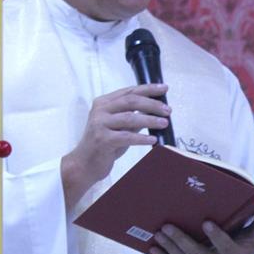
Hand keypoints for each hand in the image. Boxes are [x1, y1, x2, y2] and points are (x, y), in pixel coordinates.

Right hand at [60, 83, 170, 209]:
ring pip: (130, 118)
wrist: (84, 164)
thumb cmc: (104, 144)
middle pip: (131, 101)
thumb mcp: (120, 127)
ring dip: (150, 120)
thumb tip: (156, 109)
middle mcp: (100, 110)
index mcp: (104, 103)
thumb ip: (133, 116)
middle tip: (168, 110)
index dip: (148, 89)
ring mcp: (100, 124)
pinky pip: (127, 137)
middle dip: (152, 104)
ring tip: (164, 123)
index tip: (164, 88)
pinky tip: (153, 140)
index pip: (129, 91)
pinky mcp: (102, 140)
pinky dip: (142, 138)